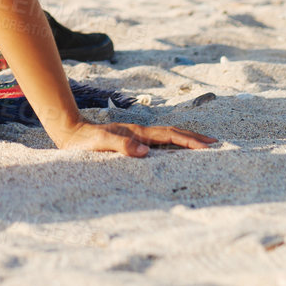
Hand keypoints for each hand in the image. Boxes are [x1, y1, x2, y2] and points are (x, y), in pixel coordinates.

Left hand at [52, 120, 216, 155]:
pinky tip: (176, 153)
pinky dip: (172, 147)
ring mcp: (136, 137)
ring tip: (203, 147)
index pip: (169, 136)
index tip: (208, 145)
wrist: (69, 132)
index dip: (189, 140)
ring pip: (167, 138)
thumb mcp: (101, 144)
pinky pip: (158, 144)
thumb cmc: (84, 141)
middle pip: (172, 134)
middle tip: (215, 143)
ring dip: (185, 141)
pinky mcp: (131, 143)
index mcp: (137, 133)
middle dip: (194, 138)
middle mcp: (140, 133)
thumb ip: (121, 146)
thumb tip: (146, 151)